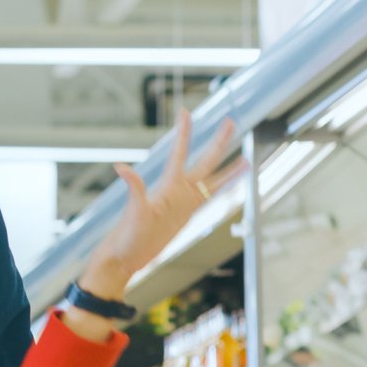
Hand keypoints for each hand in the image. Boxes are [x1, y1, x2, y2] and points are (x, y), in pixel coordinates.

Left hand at [80, 110, 242, 298]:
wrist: (127, 256)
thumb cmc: (127, 235)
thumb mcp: (134, 211)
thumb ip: (133, 187)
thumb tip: (120, 166)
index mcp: (168, 185)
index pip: (179, 152)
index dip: (183, 132)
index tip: (185, 111)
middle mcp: (178, 190)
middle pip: (204, 161)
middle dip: (218, 142)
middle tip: (230, 121)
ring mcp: (184, 201)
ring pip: (213, 180)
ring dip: (229, 170)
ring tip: (246, 158)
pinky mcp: (187, 214)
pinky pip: (210, 199)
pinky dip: (223, 190)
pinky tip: (233, 185)